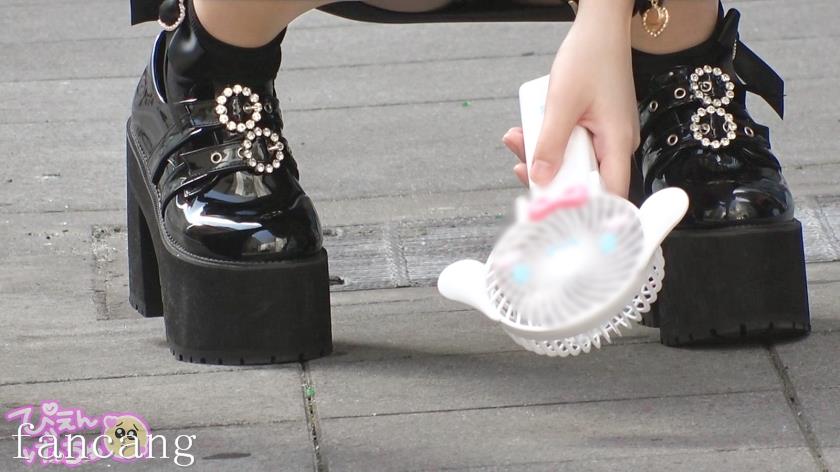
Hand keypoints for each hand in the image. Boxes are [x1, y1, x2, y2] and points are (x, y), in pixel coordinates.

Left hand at [504, 0, 639, 196]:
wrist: (598, 30)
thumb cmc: (590, 57)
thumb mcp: (562, 103)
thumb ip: (550, 143)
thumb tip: (539, 177)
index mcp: (617, 142)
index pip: (609, 193)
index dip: (584, 207)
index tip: (552, 208)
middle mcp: (616, 144)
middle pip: (583, 178)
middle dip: (548, 173)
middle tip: (520, 163)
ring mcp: (605, 136)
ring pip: (571, 161)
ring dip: (543, 153)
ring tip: (517, 136)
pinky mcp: (594, 128)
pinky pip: (570, 144)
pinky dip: (549, 139)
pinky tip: (529, 128)